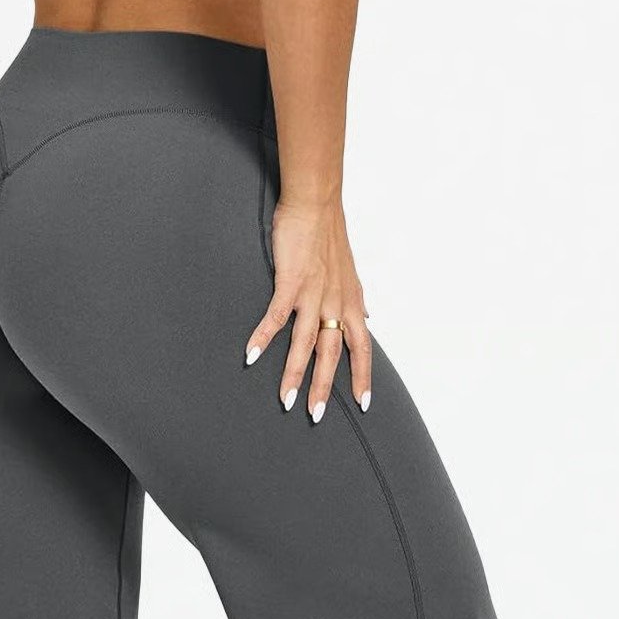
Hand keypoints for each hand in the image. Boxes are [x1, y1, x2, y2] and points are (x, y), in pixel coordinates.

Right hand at [244, 199, 371, 422]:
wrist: (316, 202)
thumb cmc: (328, 235)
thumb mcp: (350, 273)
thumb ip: (354, 300)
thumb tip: (366, 318)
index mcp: (351, 302)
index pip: (362, 347)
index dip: (363, 376)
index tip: (363, 404)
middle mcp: (336, 302)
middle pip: (332, 354)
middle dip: (324, 387)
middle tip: (315, 416)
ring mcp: (314, 293)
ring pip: (306, 343)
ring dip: (294, 373)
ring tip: (286, 400)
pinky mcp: (291, 282)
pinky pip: (277, 317)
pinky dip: (264, 337)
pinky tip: (252, 356)